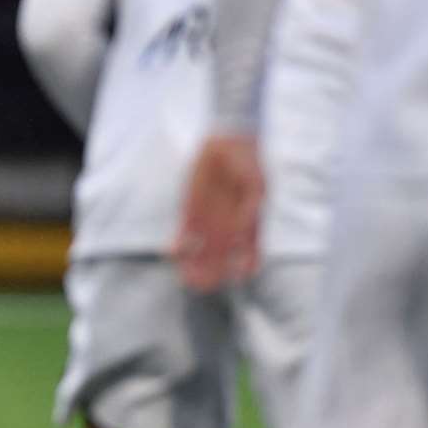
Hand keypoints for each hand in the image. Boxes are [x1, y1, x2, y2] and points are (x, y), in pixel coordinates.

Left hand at [173, 133, 263, 291]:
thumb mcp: (255, 183)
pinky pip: (184, 235)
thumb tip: (246, 232)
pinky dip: (179, 246)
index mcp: (248, 225)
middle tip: (202, 285)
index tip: (237, 277)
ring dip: (194, 266)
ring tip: (186, 278)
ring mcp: (209, 222)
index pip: (248, 255)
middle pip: (221, 260)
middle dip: (212, 274)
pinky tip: (172, 253)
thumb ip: (251, 208)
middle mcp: (228, 228)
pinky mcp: (191, 212)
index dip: (244, 268)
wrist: (226, 142)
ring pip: (201, 253)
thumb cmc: (247, 163)